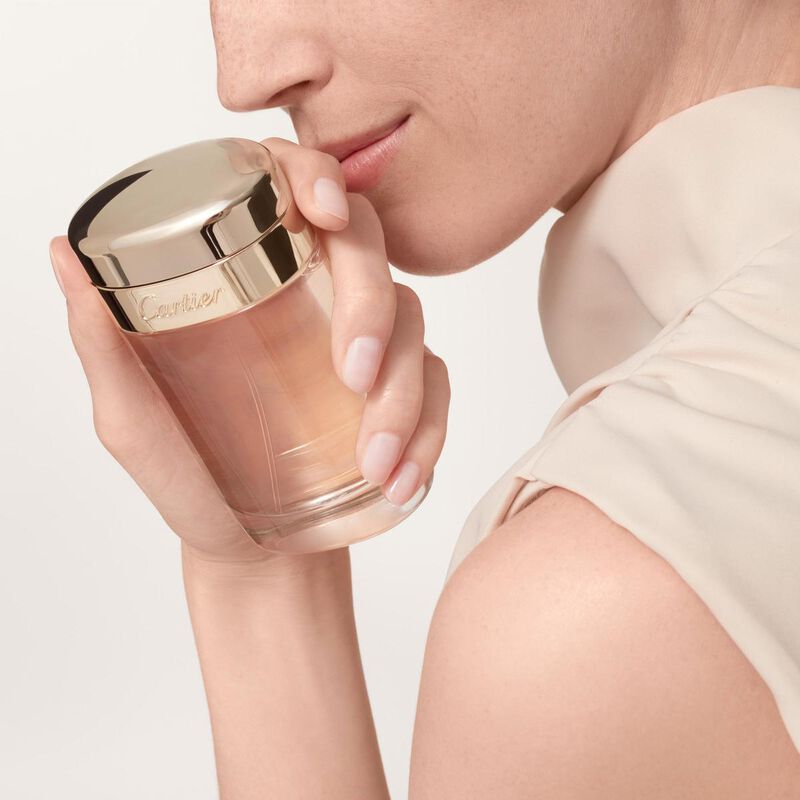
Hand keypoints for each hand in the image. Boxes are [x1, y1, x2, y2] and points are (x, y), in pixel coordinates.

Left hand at [49, 137, 449, 567]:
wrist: (250, 548)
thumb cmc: (192, 480)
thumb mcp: (135, 421)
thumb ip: (103, 347)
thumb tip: (61, 251)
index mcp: (254, 279)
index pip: (291, 189)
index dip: (316, 177)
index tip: (323, 215)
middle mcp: (315, 296)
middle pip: (367, 250)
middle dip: (371, 306)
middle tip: (354, 377)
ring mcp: (368, 341)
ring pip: (413, 323)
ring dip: (404, 394)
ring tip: (375, 465)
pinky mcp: (405, 387)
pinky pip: (438, 387)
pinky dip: (430, 432)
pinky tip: (402, 478)